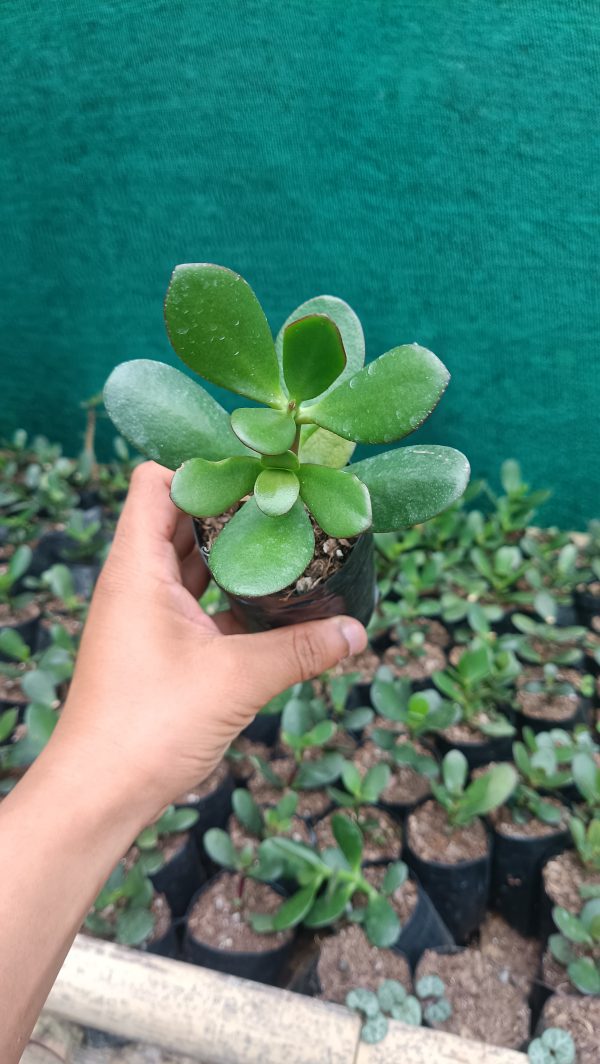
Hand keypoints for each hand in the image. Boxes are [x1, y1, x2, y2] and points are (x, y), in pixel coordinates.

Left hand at [53, 462, 366, 825]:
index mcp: (136, 569)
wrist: (99, 794)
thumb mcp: (236, 679)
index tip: (258, 470)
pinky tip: (270, 599)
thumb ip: (300, 650)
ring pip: (189, 561)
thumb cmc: (147, 728)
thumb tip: (357, 630)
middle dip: (229, 506)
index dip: (202, 466)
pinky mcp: (156, 644)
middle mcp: (134, 582)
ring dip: (230, 551)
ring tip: (284, 542)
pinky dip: (227, 593)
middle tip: (285, 502)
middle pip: (178, 517)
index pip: (156, 483)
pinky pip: (195, 601)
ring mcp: (143, 614)